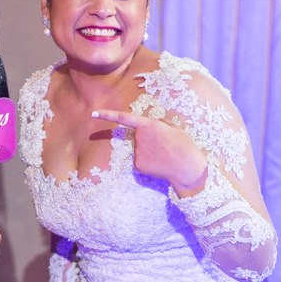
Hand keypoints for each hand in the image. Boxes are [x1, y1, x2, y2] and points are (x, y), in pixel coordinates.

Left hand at [91, 109, 207, 193]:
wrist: (187, 168)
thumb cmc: (183, 145)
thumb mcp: (174, 127)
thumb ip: (160, 122)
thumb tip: (154, 123)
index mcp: (148, 125)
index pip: (123, 118)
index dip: (106, 115)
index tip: (93, 113)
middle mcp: (139, 138)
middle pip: (138, 136)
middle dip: (148, 139)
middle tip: (166, 145)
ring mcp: (137, 152)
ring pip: (140, 149)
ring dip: (150, 151)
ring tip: (166, 154)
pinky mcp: (138, 165)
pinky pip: (140, 160)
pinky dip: (149, 162)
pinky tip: (160, 164)